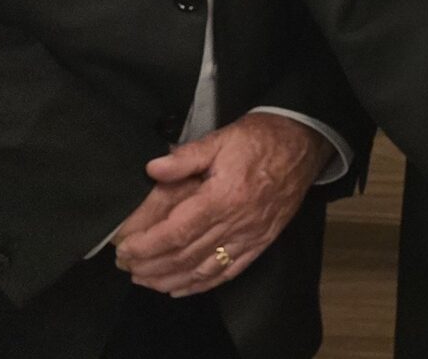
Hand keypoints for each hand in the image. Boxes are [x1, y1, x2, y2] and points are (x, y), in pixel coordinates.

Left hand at [112, 113, 330, 295]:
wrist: (303, 145)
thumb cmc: (260, 140)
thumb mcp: (221, 139)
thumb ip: (186, 157)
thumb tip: (152, 169)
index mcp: (224, 197)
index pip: (177, 233)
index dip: (147, 246)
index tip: (124, 250)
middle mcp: (237, 223)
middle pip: (186, 256)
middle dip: (151, 266)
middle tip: (126, 267)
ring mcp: (251, 236)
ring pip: (204, 270)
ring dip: (171, 280)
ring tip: (145, 280)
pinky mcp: (261, 242)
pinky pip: (229, 272)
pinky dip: (202, 285)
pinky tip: (181, 289)